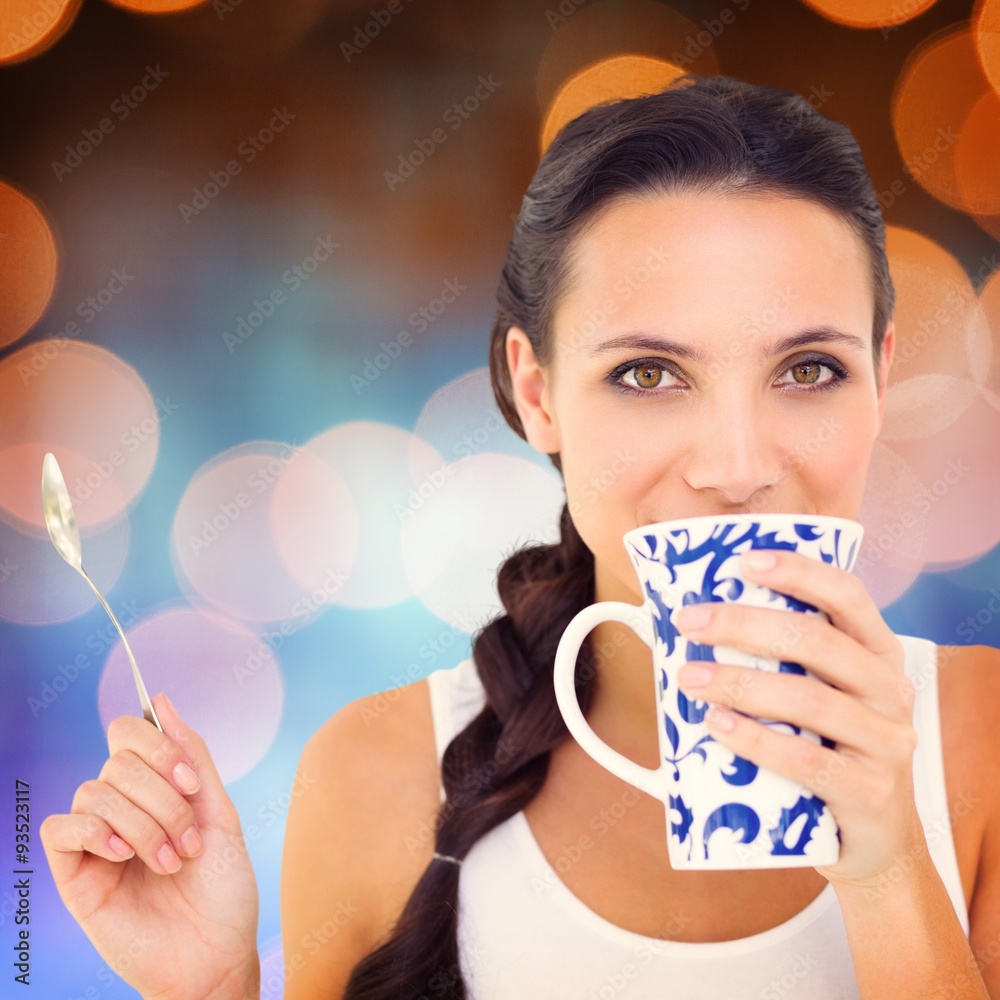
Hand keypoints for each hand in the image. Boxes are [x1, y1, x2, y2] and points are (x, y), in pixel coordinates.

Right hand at [40, 692, 259, 999]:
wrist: (217, 953)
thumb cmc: (223, 888)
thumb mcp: (219, 811)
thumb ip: (191, 756)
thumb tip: (160, 701)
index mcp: (155, 788)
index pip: (128, 733)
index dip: (159, 746)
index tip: (191, 783)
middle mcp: (122, 808)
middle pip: (117, 762)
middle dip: (163, 799)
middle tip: (190, 842)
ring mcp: (97, 841)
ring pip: (94, 792)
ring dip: (143, 824)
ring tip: (171, 862)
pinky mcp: (74, 875)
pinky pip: (60, 829)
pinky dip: (95, 832)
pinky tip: (125, 855)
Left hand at [673, 547, 923, 886]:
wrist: (872, 837)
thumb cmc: (826, 747)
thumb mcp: (815, 694)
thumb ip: (774, 659)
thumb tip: (684, 623)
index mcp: (876, 652)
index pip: (847, 595)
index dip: (799, 572)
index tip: (745, 560)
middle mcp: (889, 690)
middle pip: (817, 641)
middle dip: (745, 625)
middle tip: (690, 622)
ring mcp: (886, 742)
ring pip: (808, 698)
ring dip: (739, 682)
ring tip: (688, 677)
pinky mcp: (869, 792)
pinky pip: (808, 761)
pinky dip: (756, 740)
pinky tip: (716, 726)